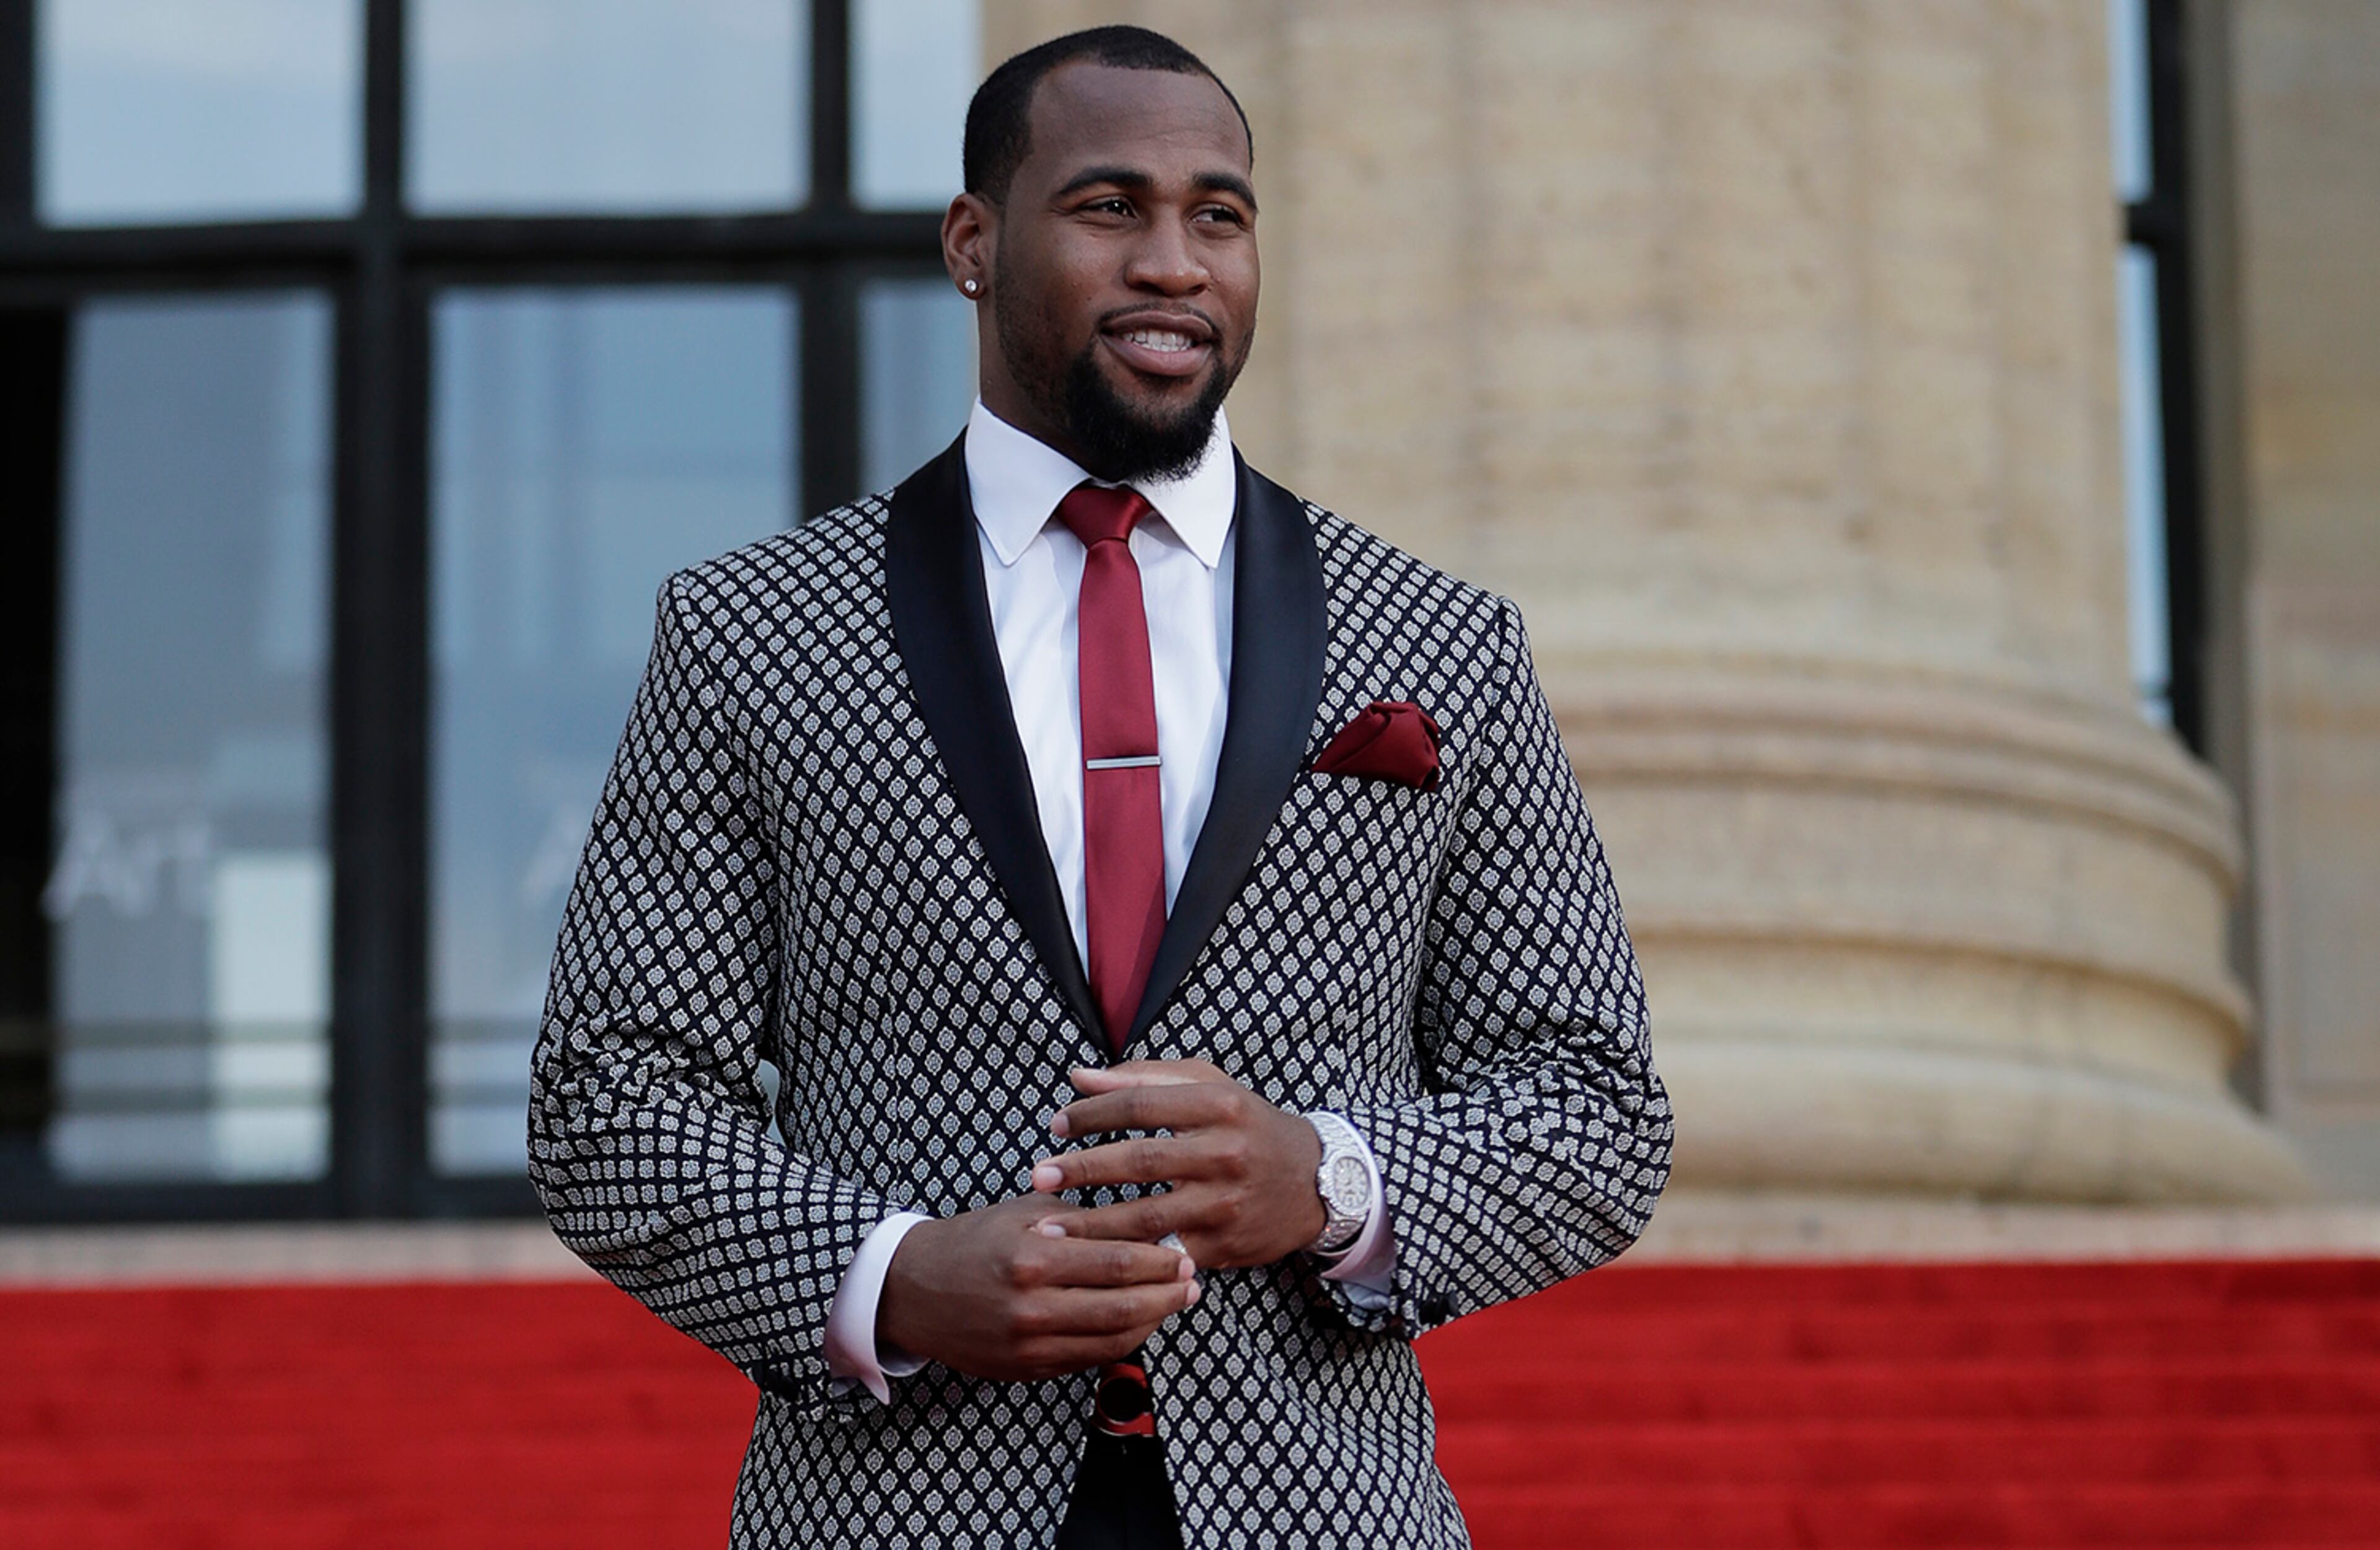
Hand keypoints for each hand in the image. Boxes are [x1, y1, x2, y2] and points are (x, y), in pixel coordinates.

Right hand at [876, 1192, 1198, 1381]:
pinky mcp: (1025, 1369)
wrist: (912, 1290)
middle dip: (1168, 1295)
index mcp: (1034, 1257)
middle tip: (1194, 1282)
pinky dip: (1121, 1343)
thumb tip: (1140, 1221)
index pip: (1118, 1263)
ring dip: (1152, 1322)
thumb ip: (1079, 1217)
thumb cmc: (973, 1241)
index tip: (1185, 1252)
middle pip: (1123, 1307)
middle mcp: (1033, 1306)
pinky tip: (1138, 1323)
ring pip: (1112, 1341)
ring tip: (1175, 1303)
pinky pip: (1088, 1360)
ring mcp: (1029, 1345)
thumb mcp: (1023, 1210)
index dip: (1161, 1260)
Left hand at [1031, 1060, 1325, 1269]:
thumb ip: (1143, 1079)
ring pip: (1147, 1216)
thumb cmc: (1248, 1125)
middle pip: (1140, 1161)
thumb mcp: (1209, 1087)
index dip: (1092, 1114)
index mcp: (1218, 1105)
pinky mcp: (1225, 1245)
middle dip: (1083, 1169)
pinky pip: (1165, 1253)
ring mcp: (1226, 1203)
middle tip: (1039, 1175)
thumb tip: (1078, 1078)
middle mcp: (1225, 1153)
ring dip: (1092, 1225)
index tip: (1058, 1125)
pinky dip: (1127, 1258)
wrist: (1316, 1181)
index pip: (1140, 1105)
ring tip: (1048, 1227)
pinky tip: (1092, 1260)